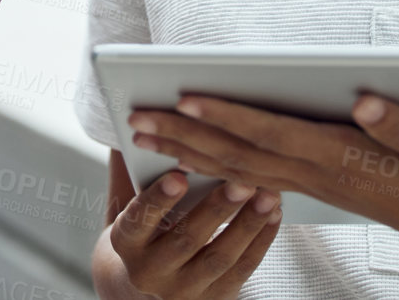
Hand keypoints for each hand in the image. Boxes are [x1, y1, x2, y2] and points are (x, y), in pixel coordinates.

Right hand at [105, 167, 281, 298]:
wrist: (151, 283)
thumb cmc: (145, 228)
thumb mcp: (131, 204)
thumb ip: (134, 167)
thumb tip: (138, 117)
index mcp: (125, 242)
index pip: (138, 221)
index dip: (158, 199)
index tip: (178, 175)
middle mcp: (149, 272)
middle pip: (185, 239)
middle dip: (216, 210)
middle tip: (242, 180)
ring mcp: (182, 291)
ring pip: (218, 258)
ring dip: (247, 224)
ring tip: (269, 194)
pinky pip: (241, 271)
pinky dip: (260, 241)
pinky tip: (274, 214)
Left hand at [129, 94, 398, 286]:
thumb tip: (365, 98)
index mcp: (342, 158)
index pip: (271, 133)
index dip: (227, 114)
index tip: (184, 96)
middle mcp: (320, 174)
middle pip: (241, 151)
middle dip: (187, 133)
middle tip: (137, 116)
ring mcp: (317, 184)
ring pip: (241, 166)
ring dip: (193, 148)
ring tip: (149, 132)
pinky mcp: (321, 185)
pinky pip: (257, 176)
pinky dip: (220, 164)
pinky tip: (197, 156)